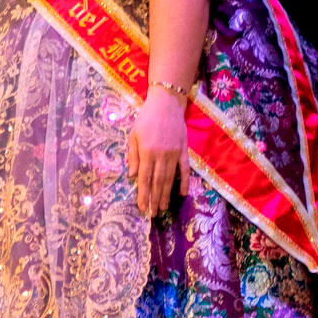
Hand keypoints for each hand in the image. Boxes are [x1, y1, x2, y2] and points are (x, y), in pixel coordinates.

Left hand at [127, 87, 189, 215]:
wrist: (167, 103)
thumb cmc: (146, 119)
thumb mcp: (134, 135)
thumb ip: (133, 156)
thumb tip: (132, 176)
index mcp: (147, 152)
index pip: (144, 178)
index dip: (143, 194)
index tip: (142, 207)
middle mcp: (161, 155)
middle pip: (157, 182)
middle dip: (154, 199)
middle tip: (153, 214)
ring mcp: (174, 154)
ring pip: (170, 178)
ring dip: (166, 195)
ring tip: (163, 208)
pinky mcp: (184, 151)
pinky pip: (185, 170)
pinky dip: (184, 182)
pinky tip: (182, 194)